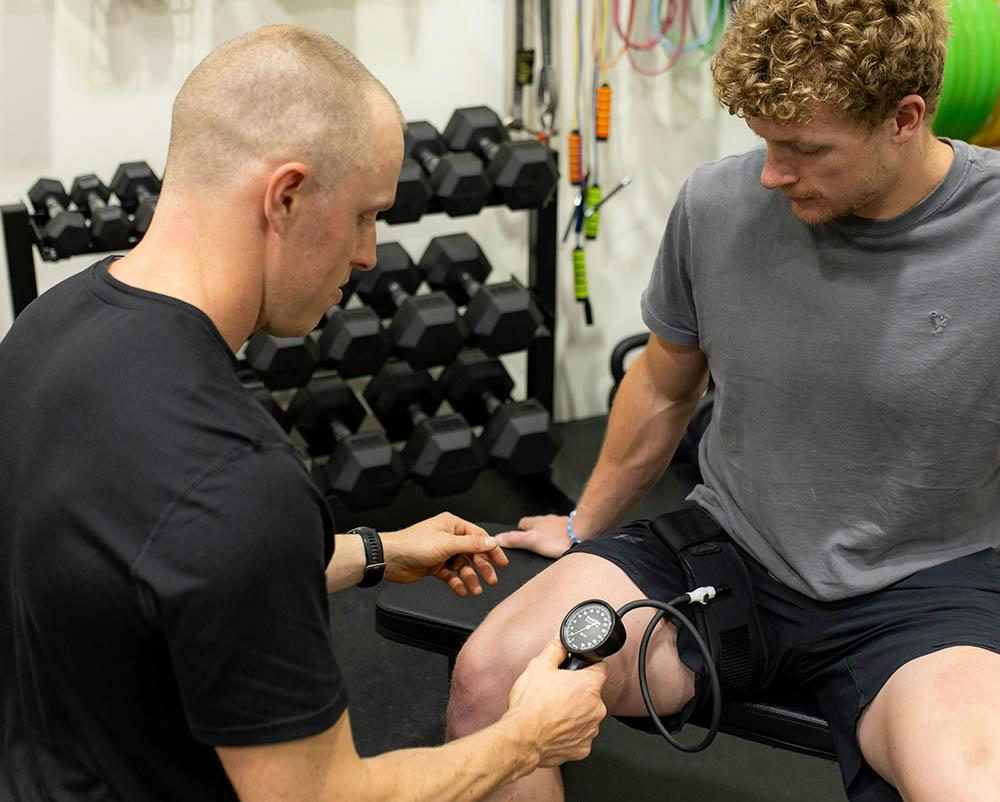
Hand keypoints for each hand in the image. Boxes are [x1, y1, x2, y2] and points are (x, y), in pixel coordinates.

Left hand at [381, 512, 508, 596]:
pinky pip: (450, 575)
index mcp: (452, 525)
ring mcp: (441, 552)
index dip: (491, 549)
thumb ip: (472, 544)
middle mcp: (448, 537)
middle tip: (491, 580)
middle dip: (482, 567)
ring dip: (469, 578)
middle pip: (472, 553)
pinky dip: (456, 583)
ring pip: (462, 566)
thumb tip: (491, 541)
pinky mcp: (434, 566)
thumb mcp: (448, 543)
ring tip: (475, 590)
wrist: (391, 559)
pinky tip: (461, 590)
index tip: (502, 562)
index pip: (479, 536)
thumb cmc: (414, 545)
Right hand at [494, 514, 573, 558]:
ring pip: (549, 528)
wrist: (582, 534)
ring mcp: (559, 524)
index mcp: (535, 522)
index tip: (515, 538)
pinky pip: (562, 533)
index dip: (518, 531)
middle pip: (536, 526)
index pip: (522, 523)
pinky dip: (559, 539)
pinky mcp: (570, 530)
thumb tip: (497, 539)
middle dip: (533, 533)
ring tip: (546, 547)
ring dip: (547, 536)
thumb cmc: (558, 538)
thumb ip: (514, 540)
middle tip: (531, 544)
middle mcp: (547, 520)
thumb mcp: (531, 541)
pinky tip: (561, 546)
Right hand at [503, 639, 607, 767]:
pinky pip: (581, 735)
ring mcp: (591, 730)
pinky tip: (555, 728)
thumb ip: (555, 649)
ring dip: (576, 713)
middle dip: (578, 691)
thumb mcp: (539, 667)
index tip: (579, 669)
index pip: (601, 668)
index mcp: (588, 686)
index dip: (589, 665)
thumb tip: (561, 639)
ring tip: (554, 712)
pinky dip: (571, 732)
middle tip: (558, 692)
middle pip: (593, 693)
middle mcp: (596, 709)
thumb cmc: (530, 706)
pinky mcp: (583, 749)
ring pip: (587, 715)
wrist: (521, 739)